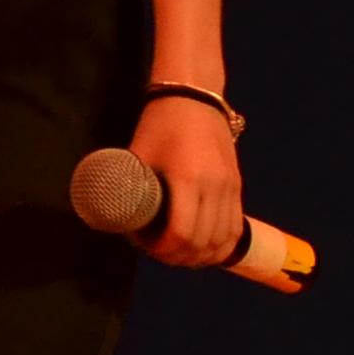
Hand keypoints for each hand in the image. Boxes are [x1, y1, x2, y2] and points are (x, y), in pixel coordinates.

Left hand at [128, 90, 242, 268]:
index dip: (162, 249)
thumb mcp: (139, 155)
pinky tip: (203, 252)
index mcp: (188, 179)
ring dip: (200, 257)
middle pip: (202, 243)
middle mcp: (215, 187)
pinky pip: (235, 229)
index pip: (181, 233)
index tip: (146, 246)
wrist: (195, 97)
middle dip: (178, 257)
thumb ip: (130, 187)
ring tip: (177, 255)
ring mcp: (231, 188)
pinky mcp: (238, 187)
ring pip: (222, 241)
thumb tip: (115, 220)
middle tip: (157, 253)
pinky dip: (220, 247)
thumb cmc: (160, 125)